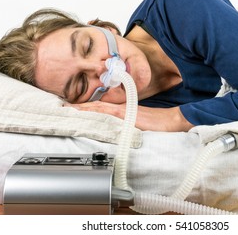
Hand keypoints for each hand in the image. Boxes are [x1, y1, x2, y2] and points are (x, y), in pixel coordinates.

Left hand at [63, 101, 193, 131]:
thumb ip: (127, 126)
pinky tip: (86, 112)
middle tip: (63, 107)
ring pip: (99, 107)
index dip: (86, 108)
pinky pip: (107, 112)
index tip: (72, 109)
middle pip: (96, 106)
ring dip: (84, 108)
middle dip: (80, 107)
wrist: (173, 121)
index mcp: (124, 111)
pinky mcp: (128, 115)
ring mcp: (124, 111)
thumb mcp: (140, 126)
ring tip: (69, 109)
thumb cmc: (160, 124)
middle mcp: (121, 108)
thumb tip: (115, 131)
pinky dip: (95, 110)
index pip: (101, 107)